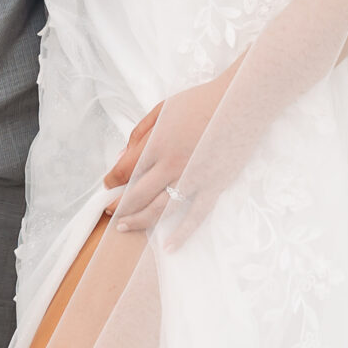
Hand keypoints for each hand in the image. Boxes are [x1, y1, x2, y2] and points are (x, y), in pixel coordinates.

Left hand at [103, 71, 234, 240]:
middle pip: (137, 194)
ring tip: (125, 227)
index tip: (108, 184)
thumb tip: (123, 155)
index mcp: (157, 144)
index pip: (125, 170)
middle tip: (110, 211)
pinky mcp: (214, 186)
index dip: (112, 179)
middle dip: (119, 205)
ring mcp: (193, 179)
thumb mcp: (163, 108)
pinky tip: (168, 245)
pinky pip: (195, 216)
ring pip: (160, 210)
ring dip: (139, 221)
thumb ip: (140, 132)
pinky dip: (181, 234)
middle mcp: (171, 165)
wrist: (239, 102)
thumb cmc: (200, 102)